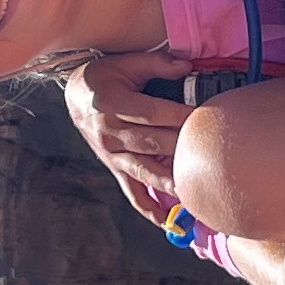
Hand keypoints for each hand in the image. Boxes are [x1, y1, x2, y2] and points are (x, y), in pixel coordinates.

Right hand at [63, 49, 196, 223]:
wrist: (74, 95)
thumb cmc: (104, 77)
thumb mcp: (126, 62)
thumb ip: (157, 63)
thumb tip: (188, 66)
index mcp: (114, 104)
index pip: (154, 114)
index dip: (181, 117)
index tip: (205, 119)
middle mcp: (111, 133)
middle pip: (153, 143)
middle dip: (182, 147)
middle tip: (210, 152)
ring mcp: (112, 154)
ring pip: (145, 171)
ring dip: (169, 182)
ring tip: (193, 192)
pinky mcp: (114, 167)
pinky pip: (131, 191)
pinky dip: (148, 208)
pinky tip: (168, 221)